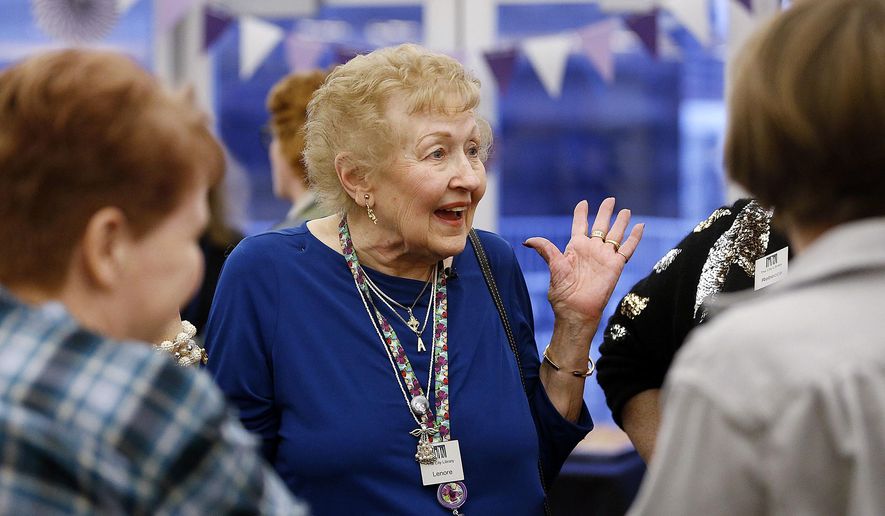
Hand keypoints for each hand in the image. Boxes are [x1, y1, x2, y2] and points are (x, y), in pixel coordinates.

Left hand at [524, 198, 643, 322]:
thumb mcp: (554, 267)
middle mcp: (591, 250)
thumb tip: (527, 240)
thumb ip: (545, 249)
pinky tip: (640, 226)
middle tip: (610, 200)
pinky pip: (628, 248)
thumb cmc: (563, 292)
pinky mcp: (616, 265)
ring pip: (615, 234)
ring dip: (621, 222)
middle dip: (605, 212)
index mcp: (575, 248)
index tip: (584, 203)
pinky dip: (635, 237)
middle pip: (601, 226)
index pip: (580, 225)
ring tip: (626, 210)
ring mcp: (604, 257)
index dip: (581, 214)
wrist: (576, 309)